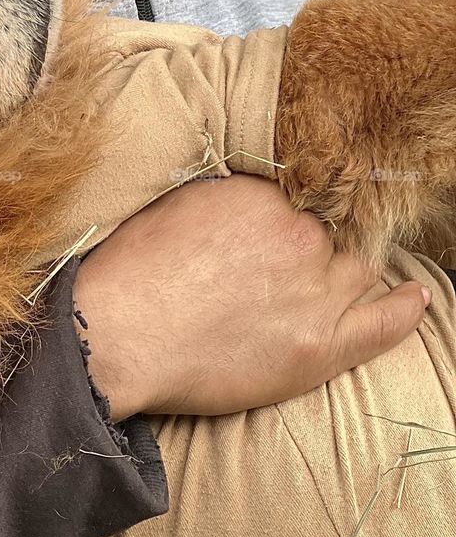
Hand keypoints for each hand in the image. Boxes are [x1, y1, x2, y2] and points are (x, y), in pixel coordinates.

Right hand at [71, 174, 429, 420]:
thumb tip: (256, 189)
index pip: (308, 190)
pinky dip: (404, 309)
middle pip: (338, 228)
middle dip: (329, 234)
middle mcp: (300, 235)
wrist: (122, 332)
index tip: (299, 210)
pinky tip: (415, 297)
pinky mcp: (320, 347)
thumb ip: (231, 193)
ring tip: (356, 268)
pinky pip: (382, 324)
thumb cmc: (136, 267)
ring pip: (361, 268)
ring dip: (358, 266)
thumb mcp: (179, 201)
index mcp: (265, 195)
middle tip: (308, 249)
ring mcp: (316, 292)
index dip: (304, 203)